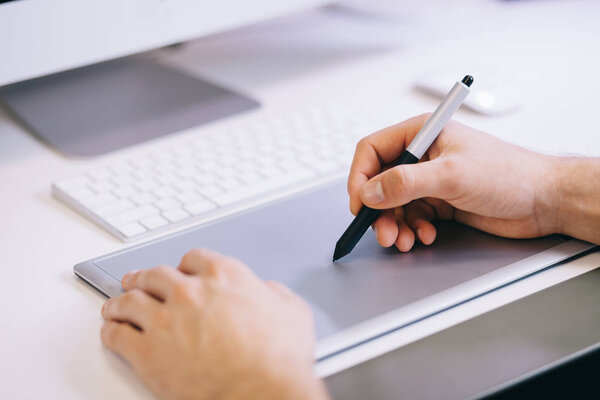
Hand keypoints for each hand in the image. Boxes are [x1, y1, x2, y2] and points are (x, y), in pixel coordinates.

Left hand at [101, 248, 327, 399]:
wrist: (264, 393)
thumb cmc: (280, 358)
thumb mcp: (293, 312)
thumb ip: (275, 294)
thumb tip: (268, 291)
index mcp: (223, 275)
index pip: (193, 258)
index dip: (184, 266)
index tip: (180, 271)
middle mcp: (189, 291)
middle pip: (155, 275)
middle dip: (145, 278)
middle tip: (138, 281)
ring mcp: (165, 320)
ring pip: (131, 300)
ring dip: (120, 301)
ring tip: (115, 305)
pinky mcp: (148, 352)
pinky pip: (118, 335)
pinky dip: (112, 331)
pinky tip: (112, 331)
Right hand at [348, 114, 558, 250]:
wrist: (543, 200)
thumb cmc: (509, 174)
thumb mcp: (451, 175)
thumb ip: (405, 182)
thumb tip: (369, 191)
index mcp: (422, 134)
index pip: (373, 150)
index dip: (360, 177)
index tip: (360, 204)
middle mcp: (422, 156)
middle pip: (379, 182)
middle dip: (378, 210)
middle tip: (383, 231)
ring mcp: (430, 180)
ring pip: (393, 204)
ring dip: (394, 224)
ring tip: (403, 240)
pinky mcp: (439, 202)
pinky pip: (411, 217)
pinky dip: (412, 229)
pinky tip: (425, 235)